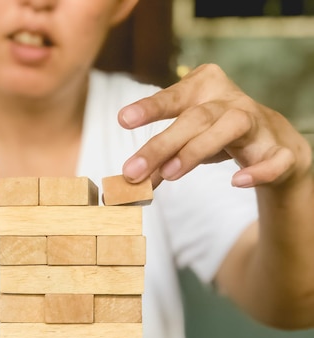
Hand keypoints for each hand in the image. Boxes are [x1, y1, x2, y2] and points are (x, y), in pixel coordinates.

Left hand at [118, 63, 311, 189]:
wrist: (274, 144)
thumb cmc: (218, 135)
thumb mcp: (185, 141)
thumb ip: (160, 159)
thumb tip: (131, 180)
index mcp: (206, 89)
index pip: (175, 96)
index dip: (151, 107)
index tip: (123, 119)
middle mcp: (232, 102)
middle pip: (195, 118)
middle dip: (162, 144)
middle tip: (132, 171)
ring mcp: (258, 124)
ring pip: (231, 127)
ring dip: (198, 150)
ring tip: (169, 174)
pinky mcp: (280, 151)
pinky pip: (273, 160)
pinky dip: (257, 171)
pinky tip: (237, 181)